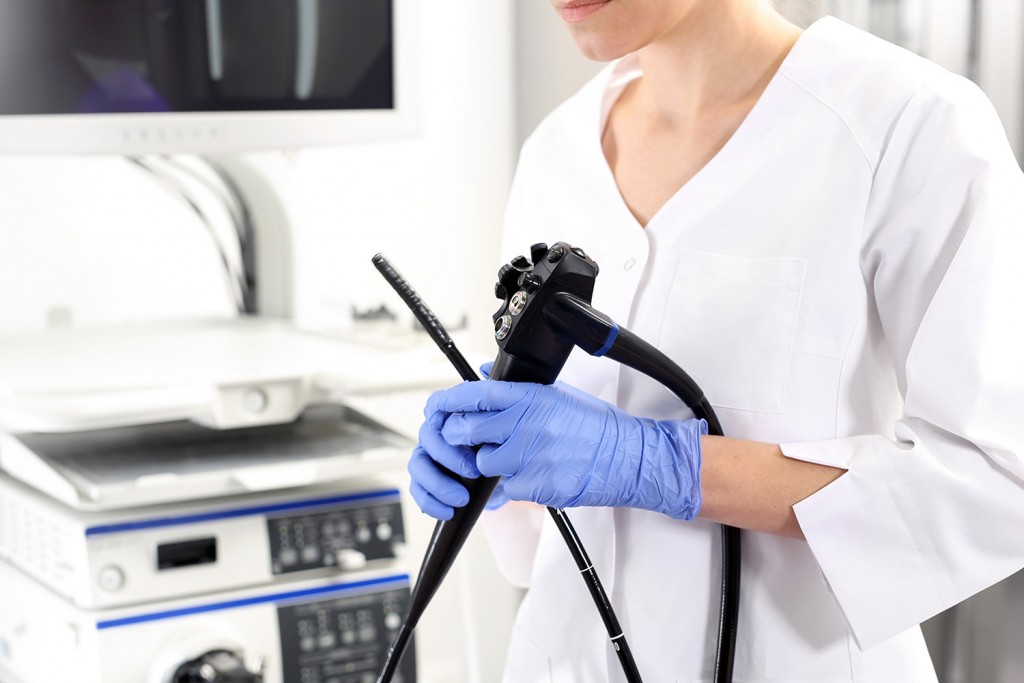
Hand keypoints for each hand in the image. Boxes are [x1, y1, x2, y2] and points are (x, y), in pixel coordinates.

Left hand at [409, 379, 704, 519]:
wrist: (627, 458)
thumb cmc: (596, 426)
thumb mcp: (557, 394)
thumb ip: (518, 387)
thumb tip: (488, 371)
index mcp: (530, 397)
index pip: (475, 393)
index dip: (449, 401)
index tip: (437, 407)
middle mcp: (526, 424)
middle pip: (465, 430)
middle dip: (458, 438)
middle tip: (466, 441)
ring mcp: (529, 456)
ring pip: (480, 463)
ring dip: (485, 466)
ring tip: (505, 462)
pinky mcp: (535, 485)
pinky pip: (503, 490)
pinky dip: (506, 489)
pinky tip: (522, 479)